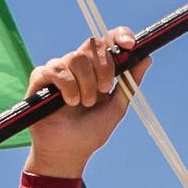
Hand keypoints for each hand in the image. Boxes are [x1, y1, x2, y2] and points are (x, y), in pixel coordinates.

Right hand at [24, 30, 138, 176]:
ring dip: (85, 84)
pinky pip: (56, 68)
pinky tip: (68, 102)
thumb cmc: (91, 132)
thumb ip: (129, 83)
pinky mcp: (40, 77)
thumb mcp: (117, 107)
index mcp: (98, 68)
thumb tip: (147, 58)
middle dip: (103, 67)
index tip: (130, 45)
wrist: (68, 152)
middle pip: (92, 44)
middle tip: (103, 90)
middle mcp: (78, 65)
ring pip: (76, 57)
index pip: (108, 40)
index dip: (119, 35)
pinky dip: (67, 86)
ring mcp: (59, 69)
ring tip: (83, 104)